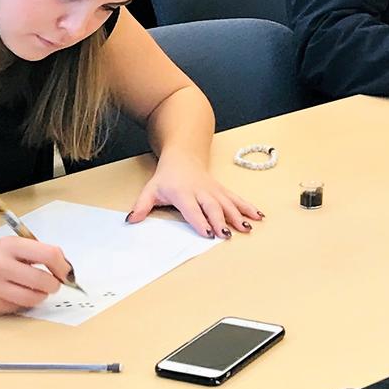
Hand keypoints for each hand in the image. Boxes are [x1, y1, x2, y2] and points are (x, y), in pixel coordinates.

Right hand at [0, 235, 70, 314]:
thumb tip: (65, 269)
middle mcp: (2, 266)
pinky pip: (18, 307)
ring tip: (38, 289)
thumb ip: (38, 253)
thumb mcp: (14, 244)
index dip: (63, 267)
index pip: (49, 255)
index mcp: (12, 246)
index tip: (67, 273)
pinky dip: (24, 302)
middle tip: (54, 284)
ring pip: (33, 299)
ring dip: (41, 296)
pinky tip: (18, 293)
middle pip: (43, 281)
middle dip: (54, 285)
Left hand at [126, 153, 263, 239]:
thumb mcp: (151, 189)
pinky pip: (236, 198)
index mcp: (183, 192)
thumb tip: (131, 220)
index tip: (208, 233)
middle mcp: (201, 191)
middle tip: (228, 234)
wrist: (183, 155)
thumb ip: (142, 206)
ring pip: (228, 202)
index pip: (192, 208)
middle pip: (213, 206)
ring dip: (239, 214)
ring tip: (248, 226)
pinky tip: (258, 215)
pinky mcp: (221, 190)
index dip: (200, 220)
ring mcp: (213, 190)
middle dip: (221, 220)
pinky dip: (247, 206)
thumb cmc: (167, 175)